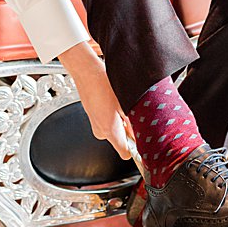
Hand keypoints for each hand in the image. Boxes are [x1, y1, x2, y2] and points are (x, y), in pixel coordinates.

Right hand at [58, 42, 133, 160]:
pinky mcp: (91, 117)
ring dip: (120, 122)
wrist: (86, 72)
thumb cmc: (103, 84)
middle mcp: (100, 131)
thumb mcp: (125, 104)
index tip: (141, 142)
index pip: (125, 154)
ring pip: (113, 131)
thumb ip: (134, 124)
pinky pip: (106, 122)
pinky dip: (112, 116)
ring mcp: (94, 124)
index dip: (135, 149)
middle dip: (128, 131)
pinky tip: (112, 102)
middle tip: (131, 115)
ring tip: (120, 106)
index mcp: (109, 130)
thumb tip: (142, 133)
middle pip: (120, 142)